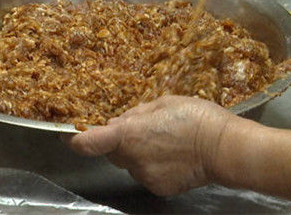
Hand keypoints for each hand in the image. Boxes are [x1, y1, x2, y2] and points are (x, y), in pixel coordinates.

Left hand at [63, 95, 235, 195]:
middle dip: (120, 141)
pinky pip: (147, 174)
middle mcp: (132, 159)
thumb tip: (123, 121)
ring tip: (166, 141)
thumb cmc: (196, 117)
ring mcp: (145, 176)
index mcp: (129, 134)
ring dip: (140, 153)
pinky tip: (174, 156)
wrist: (224, 147)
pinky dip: (154, 165)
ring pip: (131, 164)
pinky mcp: (159, 188)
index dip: (73, 138)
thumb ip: (138, 113)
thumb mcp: (163, 102)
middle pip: (112, 151)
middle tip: (142, 129)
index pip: (88, 142)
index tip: (67, 133)